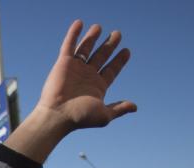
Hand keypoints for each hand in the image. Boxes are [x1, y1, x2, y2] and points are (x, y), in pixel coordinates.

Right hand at [5, 20, 135, 162]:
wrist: (58, 115)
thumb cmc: (80, 118)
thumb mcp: (105, 115)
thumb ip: (119, 108)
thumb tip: (135, 107)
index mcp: (98, 87)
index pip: (111, 70)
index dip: (119, 61)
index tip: (127, 51)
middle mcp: (87, 76)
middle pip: (101, 56)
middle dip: (109, 46)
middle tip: (117, 34)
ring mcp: (75, 69)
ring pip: (86, 49)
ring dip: (92, 38)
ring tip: (99, 27)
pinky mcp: (63, 63)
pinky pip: (69, 45)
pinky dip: (74, 34)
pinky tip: (80, 23)